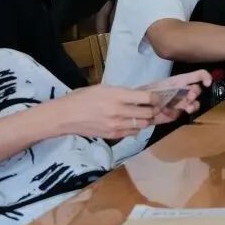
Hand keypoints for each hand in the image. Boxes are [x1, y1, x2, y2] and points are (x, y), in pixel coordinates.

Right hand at [47, 85, 164, 139]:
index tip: (159, 98)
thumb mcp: (103, 88)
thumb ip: (123, 92)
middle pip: (148, 114)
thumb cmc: (82, 98)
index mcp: (117, 96)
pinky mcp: (113, 136)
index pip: (147, 99)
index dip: (157, 99)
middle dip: (155, 110)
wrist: (65, 116)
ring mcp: (116, 126)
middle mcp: (119, 112)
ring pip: (143, 125)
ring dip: (147, 120)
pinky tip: (133, 122)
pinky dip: (137, 128)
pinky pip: (133, 133)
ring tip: (147, 115)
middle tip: (157, 107)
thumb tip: (141, 95)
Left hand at [141, 69, 211, 125]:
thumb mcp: (154, 86)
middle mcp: (182, 91)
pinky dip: (177, 113)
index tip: (207, 83)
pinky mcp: (177, 114)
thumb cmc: (145, 93)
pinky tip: (170, 113)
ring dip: (193, 105)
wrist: (136, 107)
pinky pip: (182, 113)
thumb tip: (174, 90)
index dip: (205, 77)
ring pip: (194, 103)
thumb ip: (165, 88)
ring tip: (187, 109)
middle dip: (195, 93)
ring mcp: (181, 103)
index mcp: (178, 81)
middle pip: (197, 90)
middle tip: (189, 97)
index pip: (198, 75)